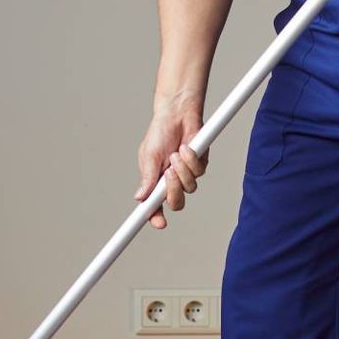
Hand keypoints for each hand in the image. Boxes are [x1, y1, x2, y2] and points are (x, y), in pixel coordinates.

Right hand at [136, 105, 207, 228]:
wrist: (177, 115)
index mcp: (154, 183)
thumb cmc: (160, 133)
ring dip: (182, 171)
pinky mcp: (199, 166)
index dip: (155, 217)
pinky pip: (198, 172)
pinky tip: (185, 148)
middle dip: (174, 191)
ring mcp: (186, 175)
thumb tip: (140, 198)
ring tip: (175, 154)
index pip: (154, 206)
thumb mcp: (149, 156)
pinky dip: (191, 160)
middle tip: (168, 174)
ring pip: (189, 188)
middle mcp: (170, 182)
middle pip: (176, 203)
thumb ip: (147, 178)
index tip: (158, 223)